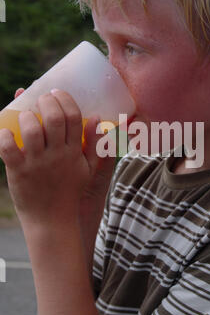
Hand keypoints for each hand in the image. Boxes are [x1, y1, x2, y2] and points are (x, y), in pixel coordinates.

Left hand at [0, 89, 114, 234]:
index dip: (65, 99)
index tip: (57, 93)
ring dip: (26, 116)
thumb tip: (95, 117)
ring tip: (25, 115)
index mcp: (74, 152)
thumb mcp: (88, 169)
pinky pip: (7, 148)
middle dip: (46, 101)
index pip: (73, 117)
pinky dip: (3, 136)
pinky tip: (5, 132)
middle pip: (53, 117)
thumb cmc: (70, 192)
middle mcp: (57, 155)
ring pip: (30, 128)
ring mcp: (37, 163)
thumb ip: (95, 145)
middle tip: (41, 98)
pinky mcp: (18, 172)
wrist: (52, 221)